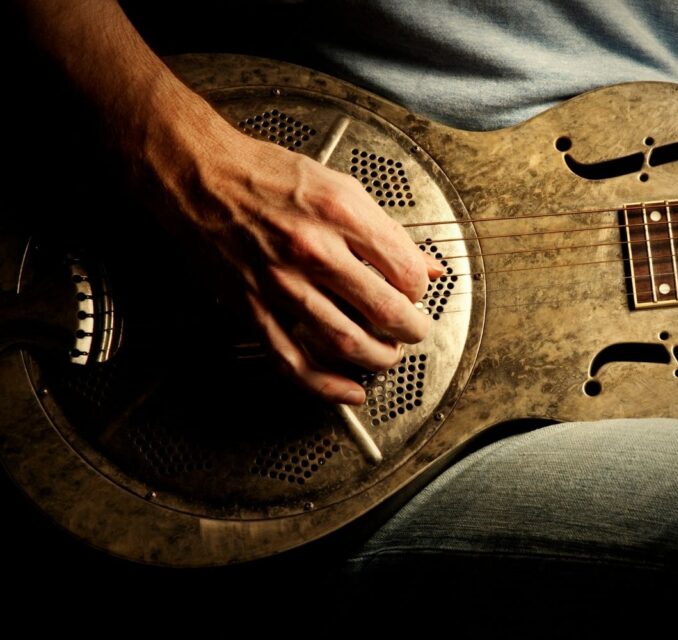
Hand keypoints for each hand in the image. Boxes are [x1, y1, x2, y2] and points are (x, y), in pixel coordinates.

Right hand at [16, 0, 441, 403]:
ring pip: (345, 342)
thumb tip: (426, 265)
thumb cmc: (265, 175)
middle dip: (411, 331)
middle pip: (383, 311)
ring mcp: (281, 284)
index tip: (416, 291)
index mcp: (340, 214)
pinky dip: (327, 385)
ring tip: (389, 355)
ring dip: (378, 358)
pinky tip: (351, 390)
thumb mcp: (340, 186)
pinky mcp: (253, 308)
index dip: (419, 289)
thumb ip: (386, 230)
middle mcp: (312, 250)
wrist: (198, 175)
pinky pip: (293, 360)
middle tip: (414, 331)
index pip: (404, 270)